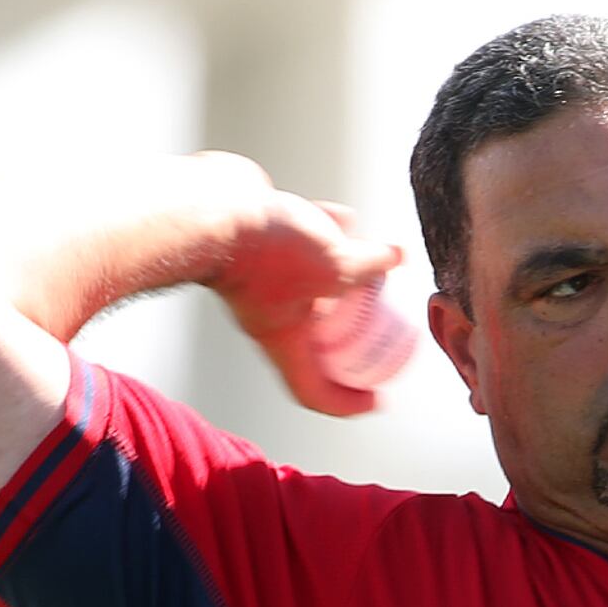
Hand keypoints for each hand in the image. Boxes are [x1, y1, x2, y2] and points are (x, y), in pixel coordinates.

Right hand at [205, 178, 403, 416]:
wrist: (212, 203)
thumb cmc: (261, 247)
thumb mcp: (337, 267)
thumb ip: (370, 266)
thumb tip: (395, 258)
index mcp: (284, 339)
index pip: (313, 391)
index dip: (346, 403)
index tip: (374, 398)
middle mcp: (270, 313)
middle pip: (318, 338)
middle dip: (355, 329)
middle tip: (384, 322)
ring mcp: (263, 278)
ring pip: (311, 285)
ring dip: (344, 273)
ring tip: (372, 262)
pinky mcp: (260, 243)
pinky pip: (299, 245)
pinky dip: (324, 233)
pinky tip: (344, 218)